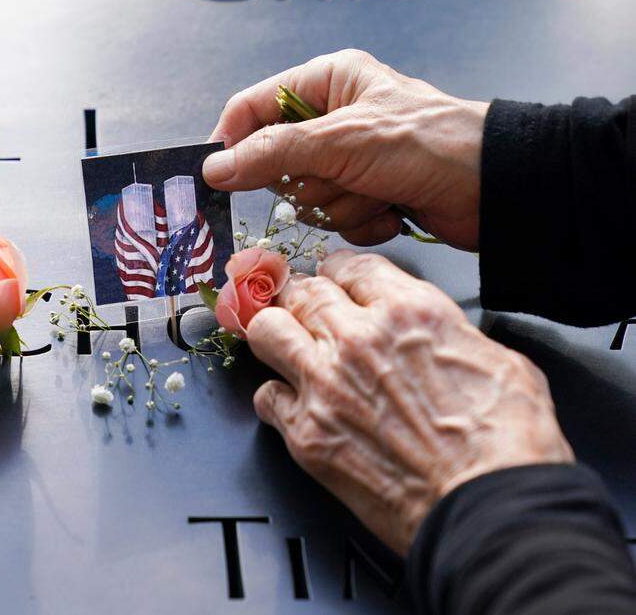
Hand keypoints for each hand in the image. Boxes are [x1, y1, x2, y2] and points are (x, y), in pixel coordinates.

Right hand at [203, 49, 487, 250]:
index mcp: (327, 82)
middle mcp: (334, 119)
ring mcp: (350, 160)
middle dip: (310, 182)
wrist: (495, 188)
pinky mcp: (367, 195)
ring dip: (340, 205)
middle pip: (275, 163)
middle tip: (340, 177)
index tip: (219, 176)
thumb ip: (272, 153)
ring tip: (378, 192)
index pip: (252, 108)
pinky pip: (334, 219)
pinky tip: (391, 209)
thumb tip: (216, 167)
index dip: (233, 142)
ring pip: (305, 198)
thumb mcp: (342, 141)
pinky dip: (361, 221)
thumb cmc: (430, 143)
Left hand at [245, 250, 572, 552]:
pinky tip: (292, 403)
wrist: (488, 507)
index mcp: (409, 312)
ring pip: (266, 330)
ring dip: (276, 334)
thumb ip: (450, 335)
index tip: (338, 280)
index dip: (341, 272)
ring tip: (286, 344)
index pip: (351, 266)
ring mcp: (324, 385)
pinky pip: (265, 397)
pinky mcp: (305, 433)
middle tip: (307, 309)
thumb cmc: (507, 444)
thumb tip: (439, 338)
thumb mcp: (499, 359)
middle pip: (302, 291)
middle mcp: (357, 340)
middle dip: (303, 297)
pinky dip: (276, 397)